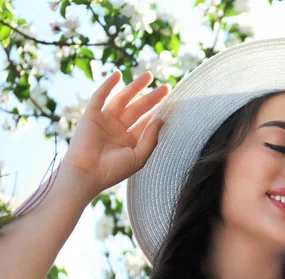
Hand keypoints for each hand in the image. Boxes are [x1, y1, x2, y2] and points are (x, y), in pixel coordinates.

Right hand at [61, 70, 169, 193]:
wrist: (87, 174)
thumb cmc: (114, 171)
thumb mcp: (139, 156)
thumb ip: (151, 138)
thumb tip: (162, 120)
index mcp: (130, 140)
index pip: (146, 122)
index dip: (158, 112)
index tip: (173, 103)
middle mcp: (118, 129)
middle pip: (138, 109)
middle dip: (152, 98)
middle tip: (166, 88)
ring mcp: (105, 121)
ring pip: (122, 99)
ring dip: (134, 87)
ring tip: (149, 76)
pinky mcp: (91, 116)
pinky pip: (100, 97)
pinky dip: (108, 85)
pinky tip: (118, 74)